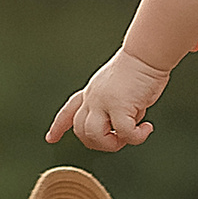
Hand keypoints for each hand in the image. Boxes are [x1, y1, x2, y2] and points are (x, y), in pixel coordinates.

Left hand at [46, 47, 169, 151]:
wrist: (145, 55)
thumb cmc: (140, 69)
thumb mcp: (120, 91)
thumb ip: (117, 109)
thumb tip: (125, 128)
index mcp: (91, 92)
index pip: (69, 110)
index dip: (58, 126)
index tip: (51, 138)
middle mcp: (93, 98)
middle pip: (80, 130)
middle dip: (98, 143)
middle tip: (119, 139)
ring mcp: (103, 102)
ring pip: (94, 135)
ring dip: (112, 144)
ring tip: (131, 135)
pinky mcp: (119, 106)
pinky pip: (124, 133)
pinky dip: (137, 137)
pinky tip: (146, 128)